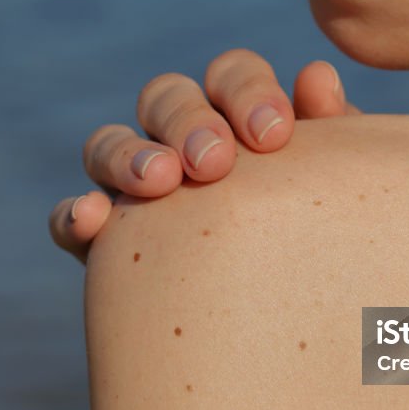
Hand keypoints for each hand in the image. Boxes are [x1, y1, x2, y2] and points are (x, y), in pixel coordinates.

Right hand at [48, 48, 358, 262]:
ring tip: (158, 184)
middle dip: (188, 122)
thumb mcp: (336, 195)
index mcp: (238, 119)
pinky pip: (72, 217)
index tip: (275, 136)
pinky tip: (92, 220)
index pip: (231, 77)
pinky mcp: (103, 243)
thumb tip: (316, 76)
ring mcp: (135, 188)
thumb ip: (332, 138)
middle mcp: (180, 143)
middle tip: (215, 163)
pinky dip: (76, 213)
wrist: (294, 333)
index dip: (248, 92)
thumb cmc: (326, 247)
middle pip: (165, 98)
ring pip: (107, 145)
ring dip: (128, 156)